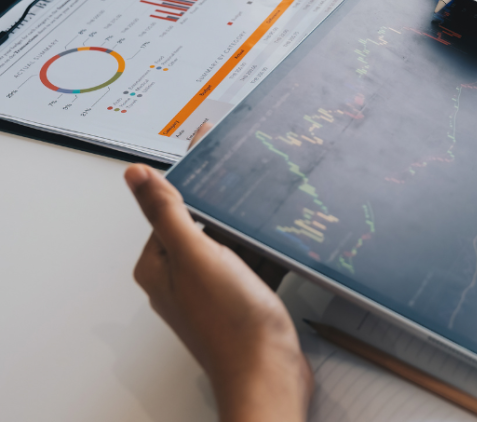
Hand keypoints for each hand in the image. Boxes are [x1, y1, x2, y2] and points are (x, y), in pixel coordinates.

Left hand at [126, 155, 310, 421]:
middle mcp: (182, 279)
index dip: (195, 187)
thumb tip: (134, 175)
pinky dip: (268, 252)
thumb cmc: (229, 322)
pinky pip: (253, 264)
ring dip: (252, 231)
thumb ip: (166, 212)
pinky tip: (284, 242)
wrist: (268, 372)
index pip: (171, 212)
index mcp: (160, 267)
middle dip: (230, 209)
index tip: (215, 162)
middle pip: (204, 227)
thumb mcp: (194, 255)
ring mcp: (214, 292)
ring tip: (274, 214)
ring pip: (233, 245)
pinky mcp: (242, 301)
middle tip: (253, 188)